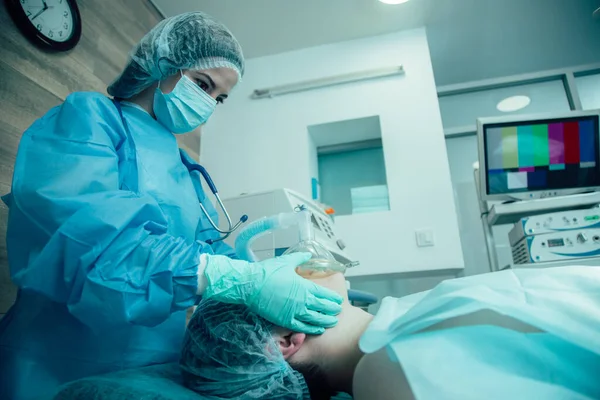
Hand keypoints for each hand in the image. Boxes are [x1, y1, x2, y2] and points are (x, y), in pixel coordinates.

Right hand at [202, 253, 342, 333]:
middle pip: (322, 307)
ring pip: (315, 319)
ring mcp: (294, 312)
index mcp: (304, 286)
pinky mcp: (285, 320)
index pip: (323, 293)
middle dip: (332, 309)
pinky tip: (317, 329)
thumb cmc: (266, 272)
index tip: (339, 300)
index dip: (332, 298)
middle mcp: (302, 300)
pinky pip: (302, 327)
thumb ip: (300, 259)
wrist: (250, 285)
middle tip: (338, 311)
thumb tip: (309, 254)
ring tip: (332, 322)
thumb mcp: (286, 262)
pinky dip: (311, 329)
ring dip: (325, 321)